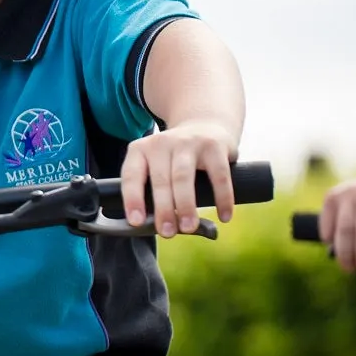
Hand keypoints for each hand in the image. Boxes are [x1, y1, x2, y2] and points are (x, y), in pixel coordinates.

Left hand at [121, 120, 237, 236]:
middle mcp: (162, 143)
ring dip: (185, 205)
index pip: (132, 175)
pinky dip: (222, 198)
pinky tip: (224, 217)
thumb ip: (155, 190)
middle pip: (160, 180)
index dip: (132, 199)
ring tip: (188, 227)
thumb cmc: (176, 157)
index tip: (136, 221)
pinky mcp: (214, 146)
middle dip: (163, 209)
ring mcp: (188, 142)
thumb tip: (160, 226)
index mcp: (141, 150)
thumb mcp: (158, 164)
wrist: (205, 123)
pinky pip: (218, 176)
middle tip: (167, 232)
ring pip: (183, 177)